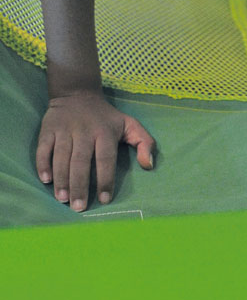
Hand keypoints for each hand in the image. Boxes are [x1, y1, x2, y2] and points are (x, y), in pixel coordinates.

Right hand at [36, 92, 155, 211]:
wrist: (77, 92)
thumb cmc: (105, 116)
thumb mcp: (129, 123)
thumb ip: (145, 142)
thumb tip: (149, 165)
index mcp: (105, 132)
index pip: (105, 158)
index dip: (105, 179)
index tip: (104, 199)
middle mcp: (84, 131)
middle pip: (81, 161)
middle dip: (80, 186)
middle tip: (79, 207)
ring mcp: (65, 130)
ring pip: (61, 157)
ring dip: (62, 179)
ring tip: (63, 199)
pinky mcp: (48, 130)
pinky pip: (44, 149)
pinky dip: (43, 164)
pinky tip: (46, 180)